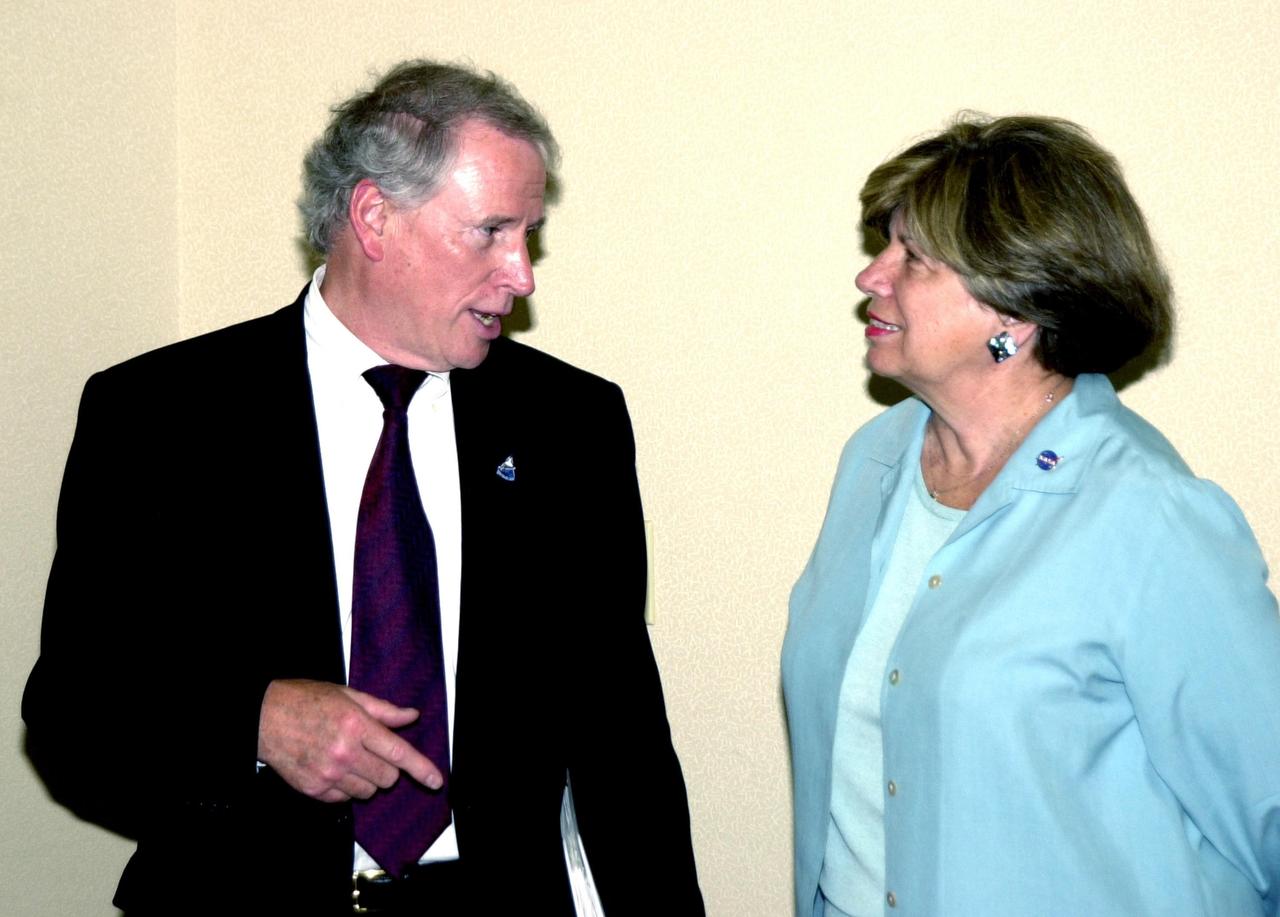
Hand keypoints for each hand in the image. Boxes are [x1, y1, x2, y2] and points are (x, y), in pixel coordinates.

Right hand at [257, 679, 443, 802]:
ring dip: (367, 779)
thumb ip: (382, 710)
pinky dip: (345, 788)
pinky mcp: (314, 789)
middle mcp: (344, 753)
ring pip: (368, 791)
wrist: (264, 717)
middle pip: (387, 778)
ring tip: (349, 759)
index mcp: (356, 726)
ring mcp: (328, 774)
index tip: (436, 781)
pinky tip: (332, 768)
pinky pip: (345, 799)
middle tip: (372, 753)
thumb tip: (411, 716)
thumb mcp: (347, 695)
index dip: (421, 769)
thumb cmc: (306, 700)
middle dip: (387, 768)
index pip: (398, 753)